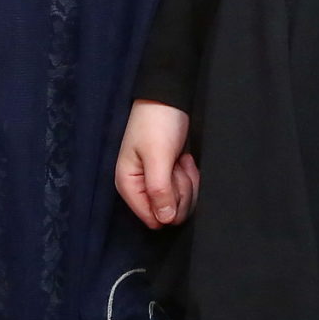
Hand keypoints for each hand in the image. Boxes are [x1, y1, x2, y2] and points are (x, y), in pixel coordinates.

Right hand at [116, 100, 198, 227]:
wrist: (170, 98)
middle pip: (169, 213)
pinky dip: (190, 174)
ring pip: (180, 203)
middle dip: (180, 189)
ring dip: (186, 180)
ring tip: (179, 158)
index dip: (169, 204)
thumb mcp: (158, 156)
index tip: (171, 179)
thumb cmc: (158, 122)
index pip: (152, 219)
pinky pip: (186, 190)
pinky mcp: (170, 177)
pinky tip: (183, 158)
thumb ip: (159, 190)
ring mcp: (157, 183)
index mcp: (128, 186)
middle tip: (176, 165)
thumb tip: (165, 220)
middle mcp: (141, 188)